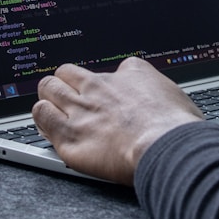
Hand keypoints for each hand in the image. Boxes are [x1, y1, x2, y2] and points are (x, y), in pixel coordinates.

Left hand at [32, 57, 203, 184]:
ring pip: (49, 88)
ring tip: (52, 107)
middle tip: (68, 96)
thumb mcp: (177, 97)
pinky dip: (42, 117)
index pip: (108, 71)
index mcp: (130, 74)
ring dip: (49, 97)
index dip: (104, 84)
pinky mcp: (69, 135)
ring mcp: (82, 109)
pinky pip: (41, 115)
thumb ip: (162, 96)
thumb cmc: (178, 128)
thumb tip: (166, 103)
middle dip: (65, 82)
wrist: (166, 147)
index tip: (105, 96)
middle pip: (68, 72)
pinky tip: (47, 123)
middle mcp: (101, 87)